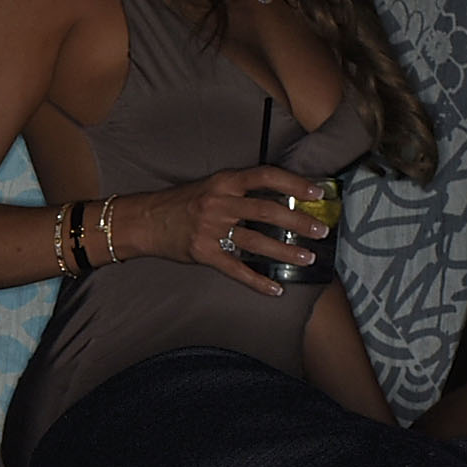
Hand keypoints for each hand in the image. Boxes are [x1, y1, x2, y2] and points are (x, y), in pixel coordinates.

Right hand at [117, 165, 325, 295]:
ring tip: (307, 258)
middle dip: (299, 222)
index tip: (317, 193)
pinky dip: (258, 281)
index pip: (266, 177)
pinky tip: (275, 289)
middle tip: (321, 231)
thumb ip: (239, 191)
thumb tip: (279, 200)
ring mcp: (211, 229)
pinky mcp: (204, 253)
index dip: (294, 184)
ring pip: (257, 241)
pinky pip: (237, 270)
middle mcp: (220, 203)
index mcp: (224, 181)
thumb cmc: (181, 204)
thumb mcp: (211, 187)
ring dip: (285, 251)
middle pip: (267, 210)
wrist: (144, 221)